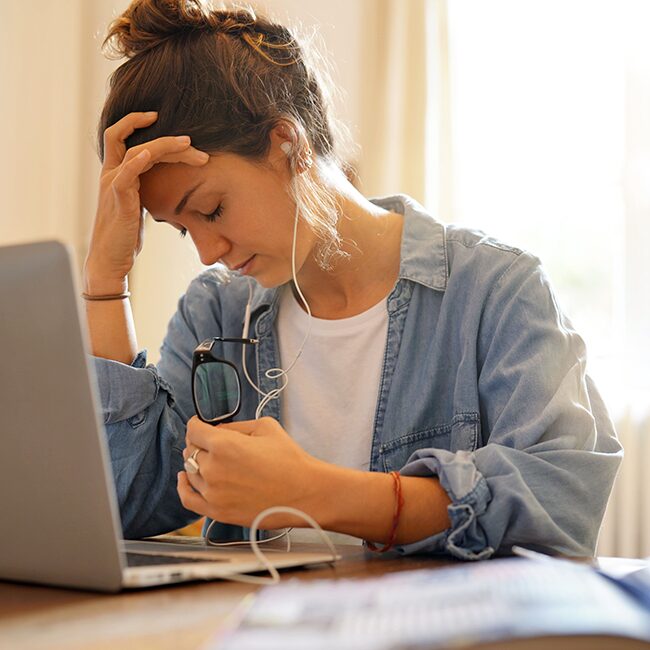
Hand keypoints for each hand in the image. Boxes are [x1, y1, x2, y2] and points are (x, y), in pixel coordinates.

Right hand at [84, 111, 208, 290]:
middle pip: (128, 139)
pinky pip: (127, 173)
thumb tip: (166, 187)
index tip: (157, 117)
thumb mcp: (138, 208)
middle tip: (190, 141)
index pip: (118, 137)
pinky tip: (150, 153)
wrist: (110, 260)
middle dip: (161, 135)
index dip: (134, 122)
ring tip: (189, 145)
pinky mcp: (118, 199)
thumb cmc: (125, 237)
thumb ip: (146, 192)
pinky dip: (138, 161)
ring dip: (165, 146)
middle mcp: (110, 174)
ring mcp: (112, 185)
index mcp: (114, 174)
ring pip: (136, 152)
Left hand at [178, 417, 323, 528]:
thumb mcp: (265, 427)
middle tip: (212, 442)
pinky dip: (183, 486)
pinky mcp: (217, 511)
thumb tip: (217, 430)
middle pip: (191, 449)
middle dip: (199, 442)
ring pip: (189, 471)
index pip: (193, 430)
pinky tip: (185, 478)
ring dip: (196, 462)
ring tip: (210, 459)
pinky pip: (187, 498)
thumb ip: (235, 425)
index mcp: (224, 444)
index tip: (200, 424)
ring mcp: (213, 492)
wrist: (304, 493)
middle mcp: (213, 468)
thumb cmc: (289, 459)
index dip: (196, 424)